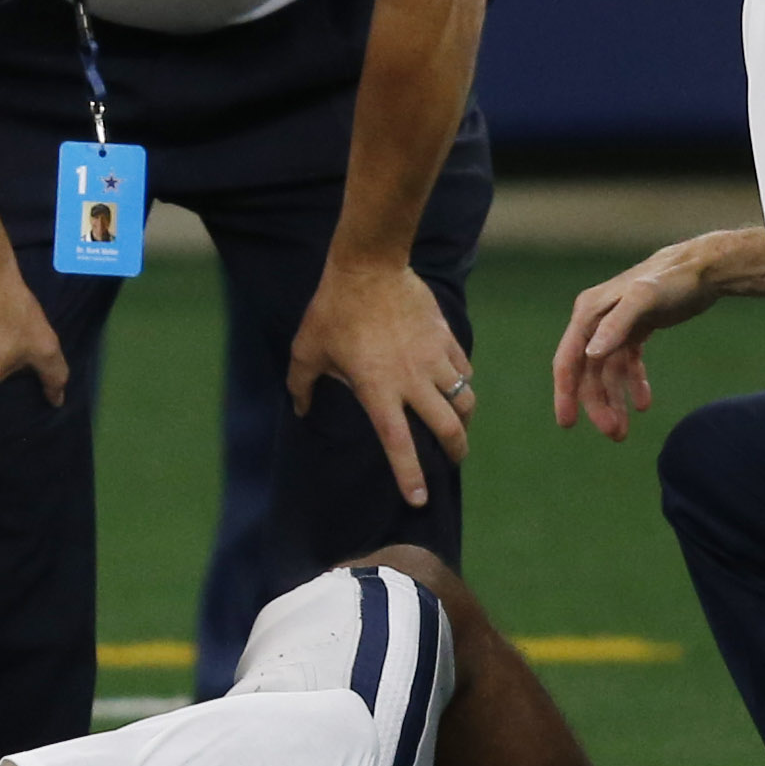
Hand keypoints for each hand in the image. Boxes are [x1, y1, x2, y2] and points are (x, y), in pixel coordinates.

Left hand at [285, 259, 471, 507]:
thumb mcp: (306, 350)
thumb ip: (302, 384)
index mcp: (378, 390)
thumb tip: (300, 410)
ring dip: (464, 419)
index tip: (420, 499)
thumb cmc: (332, 310)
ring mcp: (434, 358)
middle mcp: (412, 380)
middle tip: (454, 461)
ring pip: (464, 399)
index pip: (398, 444)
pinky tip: (456, 383)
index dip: (410, 475)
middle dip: (456, 451)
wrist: (368, 266)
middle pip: (448, 428)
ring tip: (459, 426)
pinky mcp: (445, 337)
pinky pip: (463, 368)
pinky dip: (463, 382)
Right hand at [554, 242, 725, 440]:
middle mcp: (596, 321)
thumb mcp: (644, 299)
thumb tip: (590, 355)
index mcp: (589, 312)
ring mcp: (615, 327)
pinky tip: (643, 404)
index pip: (569, 359)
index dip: (565, 393)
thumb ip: (616, 325)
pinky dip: (633, 385)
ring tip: (624, 431)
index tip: (568, 424)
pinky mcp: (634, 331)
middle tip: (614, 434)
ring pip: (607, 373)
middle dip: (598, 405)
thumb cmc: (671, 280)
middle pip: (588, 373)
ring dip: (614, 401)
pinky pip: (627, 365)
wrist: (703, 268)